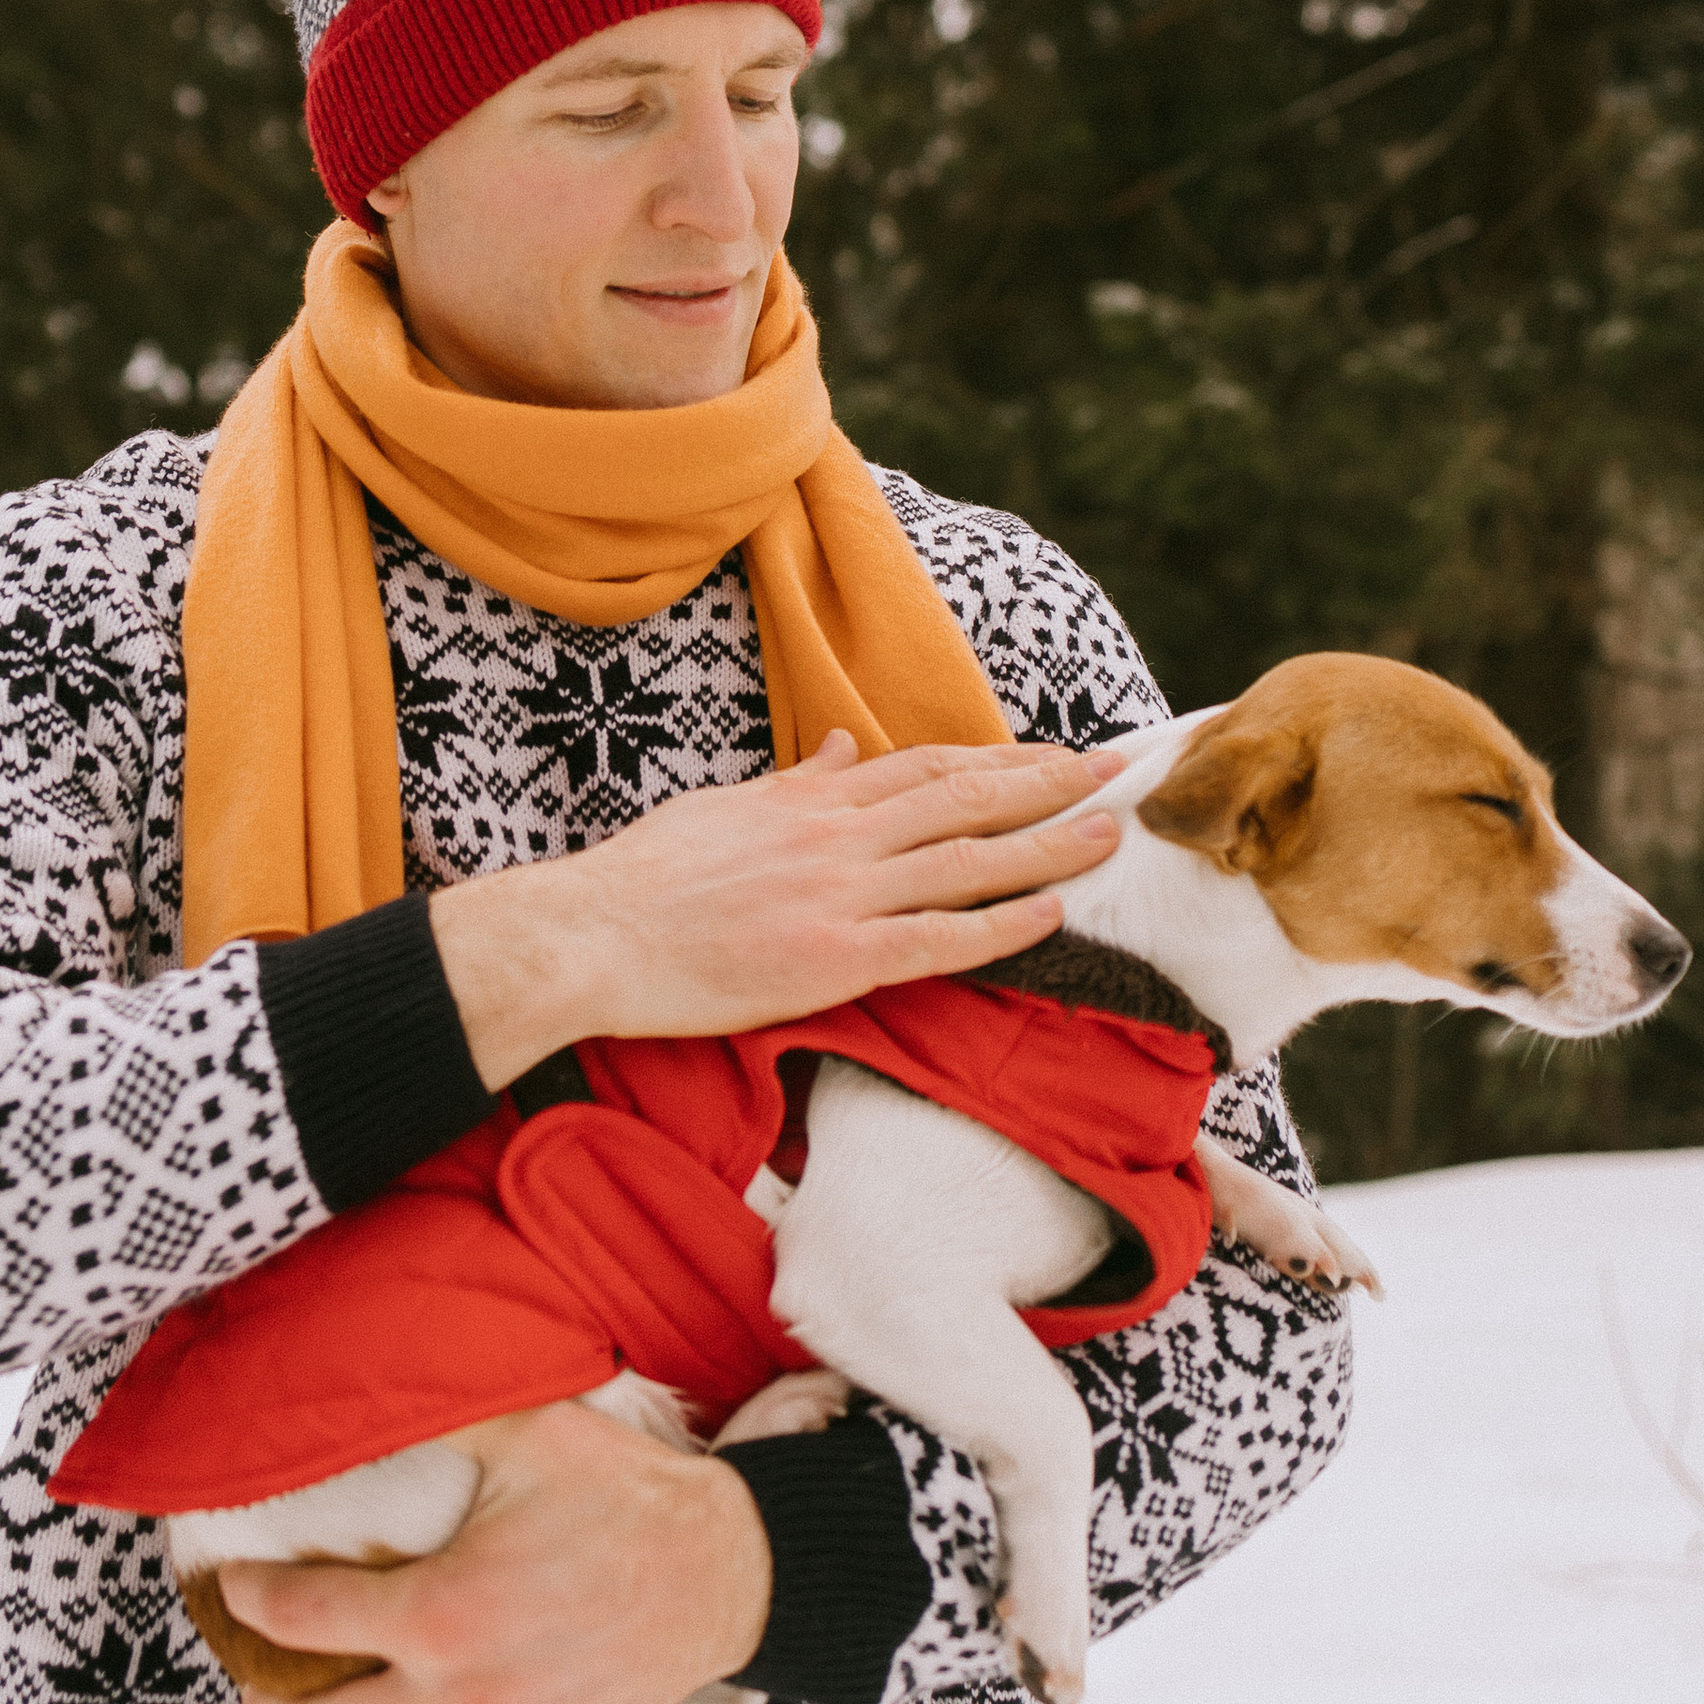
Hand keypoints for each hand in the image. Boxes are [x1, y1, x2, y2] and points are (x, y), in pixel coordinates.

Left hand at [220, 1402, 773, 1703]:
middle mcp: (455, 1695)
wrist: (724, 1574)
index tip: (234, 1585)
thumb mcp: (534, 1432)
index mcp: (438, 1611)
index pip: (298, 1620)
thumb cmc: (629, 1501)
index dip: (248, 1600)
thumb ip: (450, 1405)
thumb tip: (385, 1366)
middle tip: (259, 1677)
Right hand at [431, 729, 1127, 1086]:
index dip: (997, 756)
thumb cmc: (642, 880)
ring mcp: (840, 893)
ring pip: (967, 858)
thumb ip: (792, 782)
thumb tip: (837, 745)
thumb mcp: (722, 808)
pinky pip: (939, 938)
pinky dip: (1002, 924)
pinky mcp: (834, 958)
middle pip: (965, 796)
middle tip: (1114, 771)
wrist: (589, 935)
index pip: (926, 766)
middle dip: (1047, 781)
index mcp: (810, 798)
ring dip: (1047, 842)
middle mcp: (837, 833)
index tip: (1050, 752)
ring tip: (1108, 831)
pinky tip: (1052, 913)